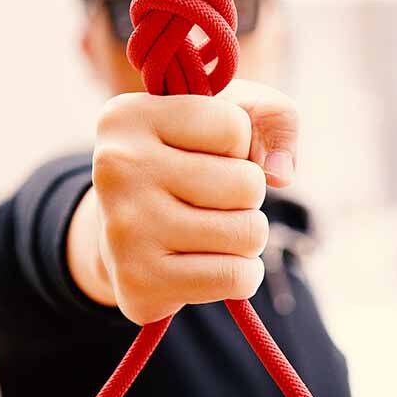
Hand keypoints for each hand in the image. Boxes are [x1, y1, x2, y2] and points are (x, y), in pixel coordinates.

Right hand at [67, 79, 298, 324]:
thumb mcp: (222, 117)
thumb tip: (280, 173)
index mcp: (127, 116)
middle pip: (247, 184)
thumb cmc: (182, 167)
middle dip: (247, 195)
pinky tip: (211, 264)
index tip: (203, 154)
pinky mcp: (138, 282)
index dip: (238, 146)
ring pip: (248, 232)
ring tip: (212, 230)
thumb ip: (271, 115)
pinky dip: (241, 274)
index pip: (233, 127)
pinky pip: (236, 278)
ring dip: (246, 235)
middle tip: (211, 201)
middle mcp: (116, 168)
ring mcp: (124, 228)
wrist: (124, 238)